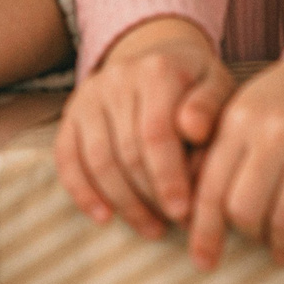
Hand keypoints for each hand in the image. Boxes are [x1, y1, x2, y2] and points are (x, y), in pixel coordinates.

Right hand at [55, 16, 232, 238]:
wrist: (158, 55)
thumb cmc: (195, 84)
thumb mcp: (217, 86)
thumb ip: (211, 107)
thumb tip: (193, 129)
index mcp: (157, 70)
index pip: (156, 133)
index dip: (168, 178)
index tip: (183, 212)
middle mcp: (118, 77)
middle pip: (126, 151)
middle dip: (150, 197)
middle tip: (174, 224)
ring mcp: (90, 95)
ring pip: (98, 160)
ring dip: (124, 202)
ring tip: (151, 228)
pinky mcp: (72, 112)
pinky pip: (66, 157)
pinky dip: (82, 192)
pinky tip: (105, 217)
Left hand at [188, 38, 283, 271]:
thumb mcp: (246, 111)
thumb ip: (217, 154)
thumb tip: (187, 215)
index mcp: (241, 118)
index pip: (211, 187)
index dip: (205, 231)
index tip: (204, 262)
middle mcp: (277, 131)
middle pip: (245, 210)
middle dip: (249, 235)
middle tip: (258, 236)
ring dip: (282, 247)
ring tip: (283, 249)